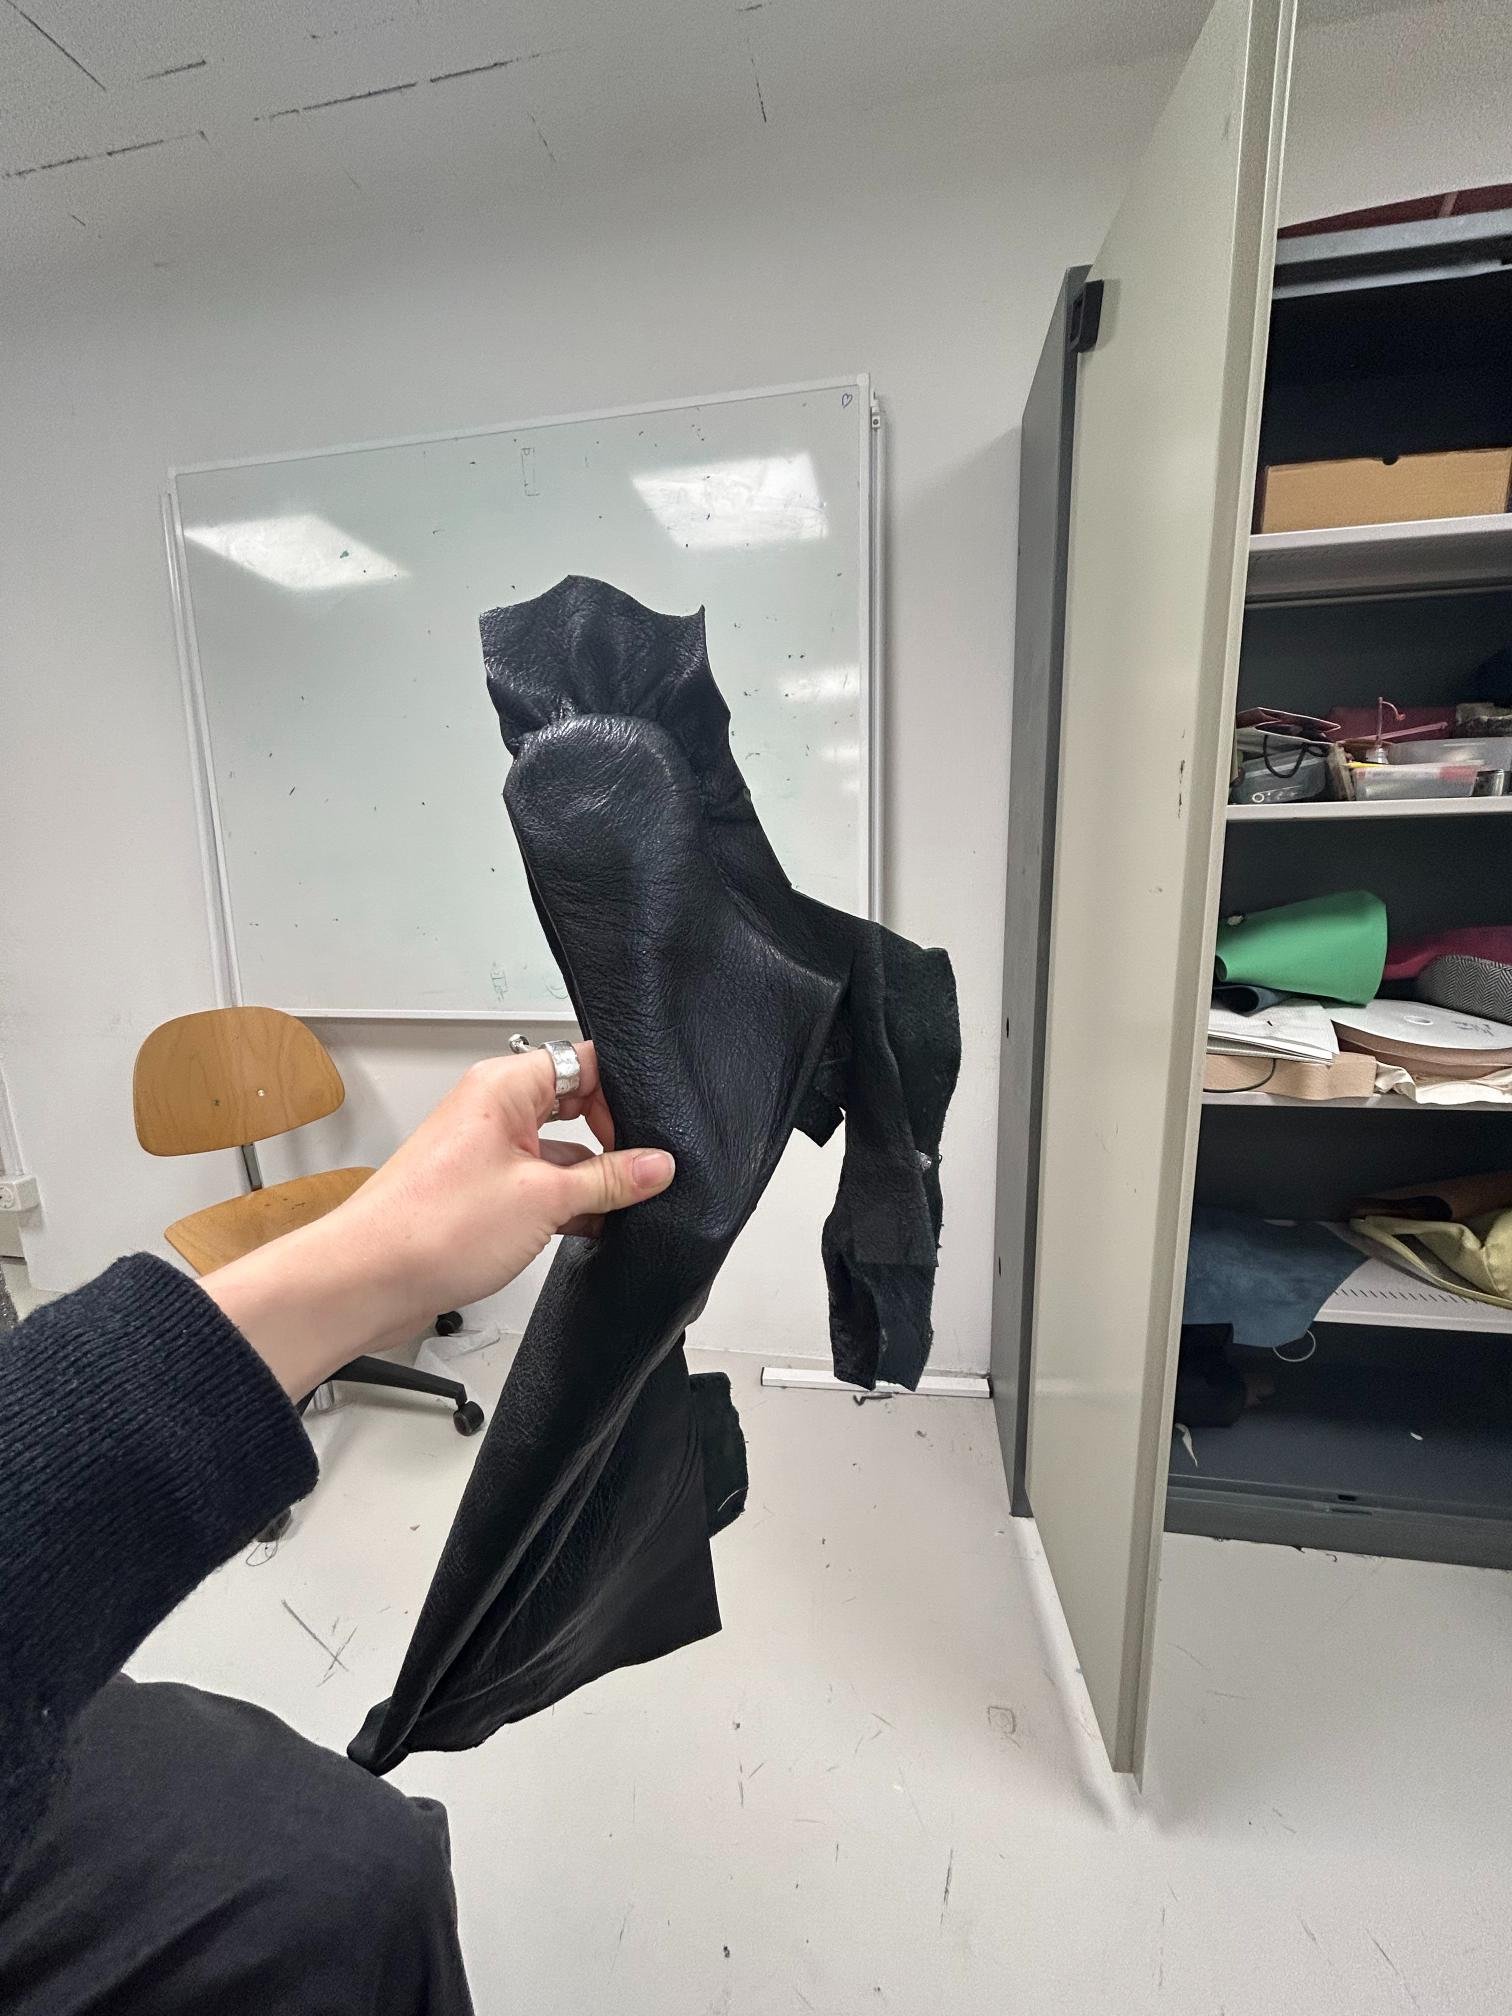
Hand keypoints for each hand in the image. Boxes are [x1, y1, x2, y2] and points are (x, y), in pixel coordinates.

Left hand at [204, 1043, 673, 1399]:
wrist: (368, 1280)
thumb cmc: (429, 1228)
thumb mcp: (545, 1199)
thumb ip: (609, 1180)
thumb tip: (655, 1165)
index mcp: (504, 1087)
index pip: (584, 1062)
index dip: (624, 1093)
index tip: (651, 1133)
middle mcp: (492, 1110)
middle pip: (574, 1103)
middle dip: (612, 1137)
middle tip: (642, 1171)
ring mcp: (484, 1150)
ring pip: (558, 1148)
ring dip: (589, 1177)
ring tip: (619, 1207)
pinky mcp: (479, 1189)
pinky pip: (537, 1182)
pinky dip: (564, 1202)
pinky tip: (589, 1228)